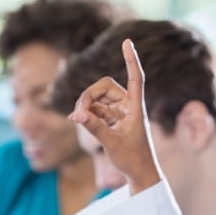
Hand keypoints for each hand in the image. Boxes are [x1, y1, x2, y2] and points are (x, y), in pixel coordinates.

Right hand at [69, 39, 161, 193]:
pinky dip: (86, 113)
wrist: (139, 173)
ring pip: (98, 98)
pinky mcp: (112, 119)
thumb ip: (94, 128)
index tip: (127, 41)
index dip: (131, 60)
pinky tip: (75, 120)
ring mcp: (120, 112)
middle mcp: (128, 106)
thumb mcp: (112, 143)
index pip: (135, 78)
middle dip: (89, 95)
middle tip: (78, 112)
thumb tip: (76, 114)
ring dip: (86, 105)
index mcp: (136, 108)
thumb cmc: (132, 159)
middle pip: (105, 87)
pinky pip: (95, 109)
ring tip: (77, 120)